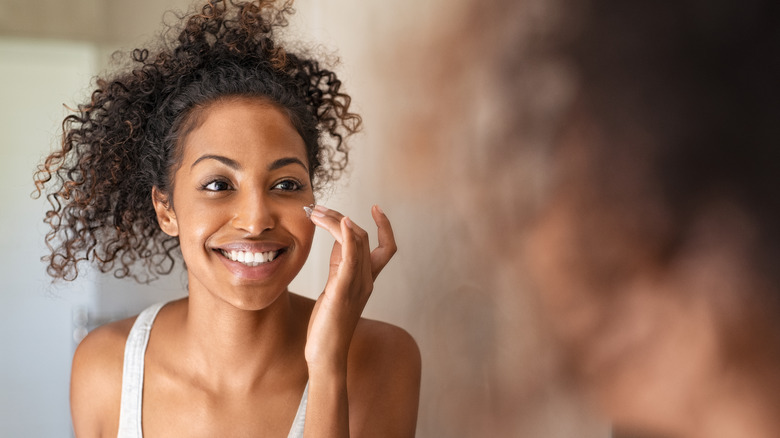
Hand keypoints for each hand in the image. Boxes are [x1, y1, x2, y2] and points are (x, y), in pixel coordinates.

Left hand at [304, 204, 396, 373]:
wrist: (326, 354)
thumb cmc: (328, 324)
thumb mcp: (335, 287)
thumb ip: (339, 264)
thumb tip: (337, 239)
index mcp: (367, 280)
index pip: (386, 247)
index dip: (385, 226)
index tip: (376, 207)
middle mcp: (366, 280)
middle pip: (363, 237)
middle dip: (341, 217)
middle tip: (318, 209)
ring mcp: (357, 285)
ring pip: (356, 241)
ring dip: (337, 220)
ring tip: (316, 212)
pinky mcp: (343, 290)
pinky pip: (351, 257)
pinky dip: (347, 236)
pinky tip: (341, 222)